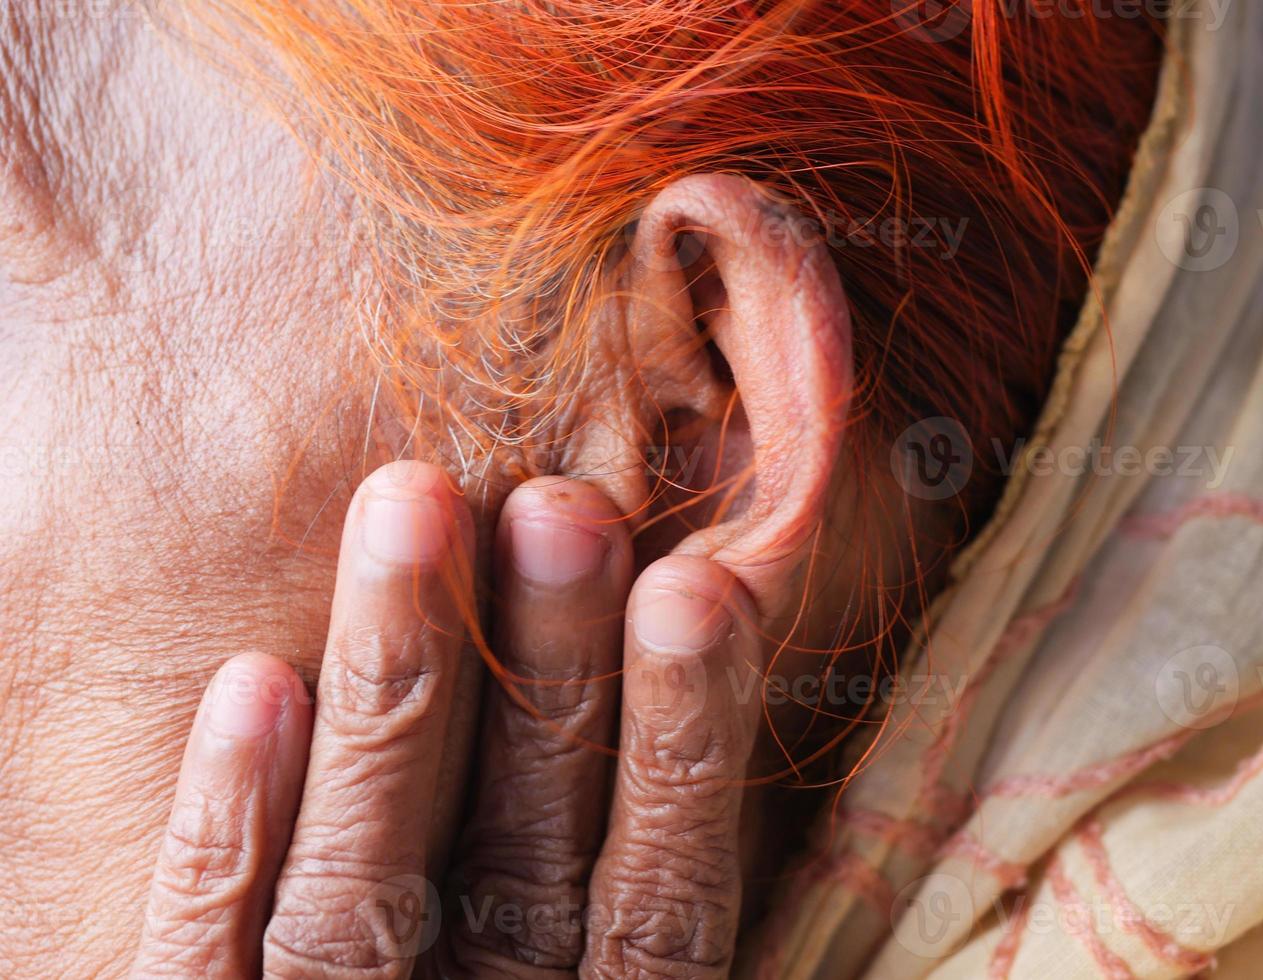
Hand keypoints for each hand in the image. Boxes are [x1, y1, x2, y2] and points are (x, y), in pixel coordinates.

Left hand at [128, 462, 763, 978]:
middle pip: (521, 866)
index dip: (686, 749)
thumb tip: (735, 676)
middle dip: (550, 687)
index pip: (659, 901)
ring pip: (362, 891)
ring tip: (411, 506)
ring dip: (394, 693)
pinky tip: (252, 677)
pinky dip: (226, 829)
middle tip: (564, 509)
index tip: (706, 586)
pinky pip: (204, 966)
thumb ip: (648, 896)